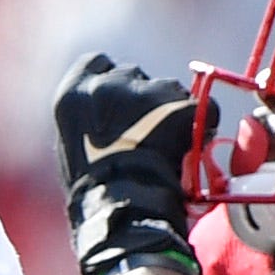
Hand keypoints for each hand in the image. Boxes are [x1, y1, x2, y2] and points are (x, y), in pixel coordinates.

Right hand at [54, 54, 202, 274]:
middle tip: (144, 131)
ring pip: (168, 89)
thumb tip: (107, 109)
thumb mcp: (71, 144)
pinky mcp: (182, 106)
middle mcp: (107, 85)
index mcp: (73, 94)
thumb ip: (87, 115)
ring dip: (170, 111)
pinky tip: (187, 149)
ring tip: (164, 146)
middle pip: (133, 74)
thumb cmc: (93, 190)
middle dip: (142, 97)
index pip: (96, 63)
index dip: (109, 78)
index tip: (117, 99)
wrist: (123, 211)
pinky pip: (202, 108)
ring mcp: (147, 93)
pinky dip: (200, 125)